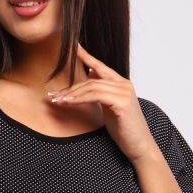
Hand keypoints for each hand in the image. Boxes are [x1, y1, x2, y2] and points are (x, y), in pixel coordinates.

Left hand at [48, 42, 156, 164]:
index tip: (72, 47)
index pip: (100, 67)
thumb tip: (91, 77)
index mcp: (121, 84)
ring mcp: (124, 92)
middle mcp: (124, 84)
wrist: (139, 146)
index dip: (85, 56)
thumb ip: (102, 93)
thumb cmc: (125, 130)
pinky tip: (69, 103)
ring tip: (57, 101)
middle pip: (91, 80)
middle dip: (70, 87)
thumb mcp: (110, 108)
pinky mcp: (122, 102)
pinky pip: (96, 95)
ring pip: (92, 86)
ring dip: (72, 94)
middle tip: (53, 95)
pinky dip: (80, 98)